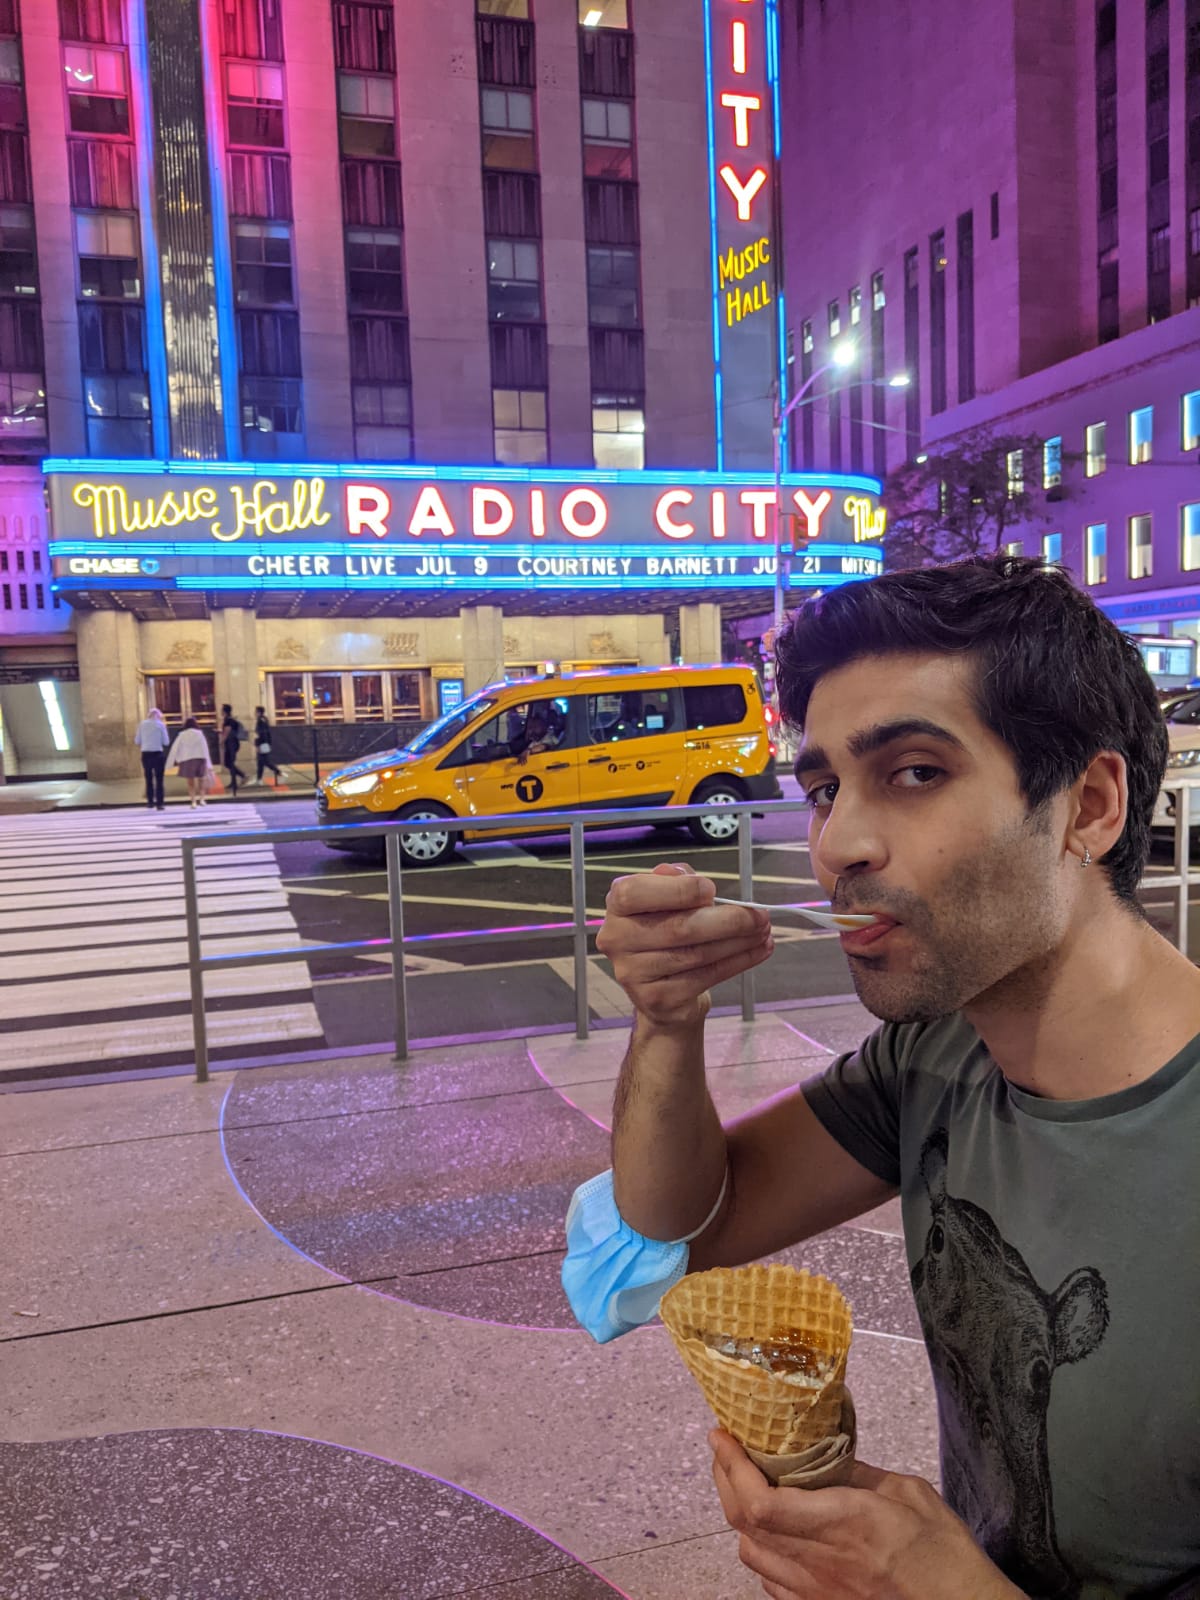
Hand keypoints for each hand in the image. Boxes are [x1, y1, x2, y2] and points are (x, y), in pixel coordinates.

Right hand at [596, 864, 772, 1030]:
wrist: (660, 989)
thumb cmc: (667, 931)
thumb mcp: (667, 898)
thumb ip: (677, 881)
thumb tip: (693, 880)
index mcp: (618, 906)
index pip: (635, 893)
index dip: (677, 891)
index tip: (712, 889)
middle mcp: (617, 939)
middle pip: (678, 928)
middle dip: (727, 920)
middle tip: (760, 916)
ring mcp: (634, 973)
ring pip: (697, 954)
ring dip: (739, 942)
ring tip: (764, 931)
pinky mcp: (657, 999)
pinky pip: (706, 977)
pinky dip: (738, 962)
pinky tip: (757, 950)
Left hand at [710, 1431, 1026, 1599]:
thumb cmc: (944, 1554)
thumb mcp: (906, 1492)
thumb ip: (856, 1471)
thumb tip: (821, 1450)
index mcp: (843, 1524)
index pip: (762, 1502)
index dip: (732, 1467)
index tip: (723, 1436)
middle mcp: (821, 1562)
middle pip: (744, 1524)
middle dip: (725, 1480)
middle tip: (726, 1449)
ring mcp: (817, 1591)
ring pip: (750, 1554)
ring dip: (737, 1516)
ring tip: (745, 1484)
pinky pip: (771, 1582)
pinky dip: (759, 1551)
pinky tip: (772, 1532)